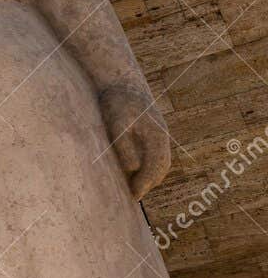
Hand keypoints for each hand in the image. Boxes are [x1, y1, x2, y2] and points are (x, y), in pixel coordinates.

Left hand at [100, 85, 170, 200]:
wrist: (121, 80)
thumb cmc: (117, 102)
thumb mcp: (116, 124)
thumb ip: (124, 146)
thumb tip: (133, 169)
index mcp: (157, 136)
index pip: (154, 167)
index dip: (144, 184)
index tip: (133, 197)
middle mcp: (162, 137)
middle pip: (161, 168)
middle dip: (148, 183)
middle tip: (132, 197)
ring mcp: (160, 133)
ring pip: (160, 162)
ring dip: (150, 176)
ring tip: (133, 187)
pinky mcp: (153, 131)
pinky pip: (155, 154)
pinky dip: (148, 165)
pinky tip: (133, 171)